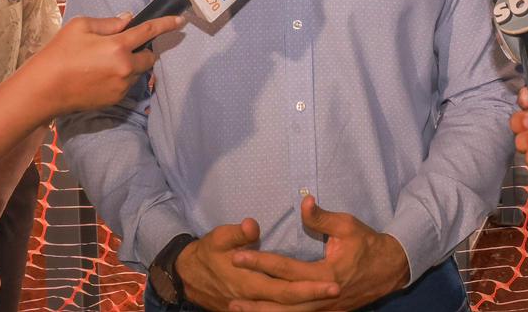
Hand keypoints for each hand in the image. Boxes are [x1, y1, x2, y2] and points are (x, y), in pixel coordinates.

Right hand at [20, 13, 185, 114]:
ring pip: (137, 72)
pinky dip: (120, 77)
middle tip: (120, 47)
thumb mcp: (80, 26)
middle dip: (142, 51)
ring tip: (103, 62)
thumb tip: (128, 19)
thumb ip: (109, 22)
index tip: (180, 21)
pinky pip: (126, 85)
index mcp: (118, 46)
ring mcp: (121, 86)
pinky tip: (98, 75)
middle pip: (148, 57)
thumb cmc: (60, 54)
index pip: (150, 31)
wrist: (45, 89)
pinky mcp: (115, 99)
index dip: (167, 24)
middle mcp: (125, 68)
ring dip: (130, 65)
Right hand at [175, 218, 340, 310]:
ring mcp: (252, 307)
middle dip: (316, 298)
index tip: (333, 281)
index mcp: (248, 282)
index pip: (285, 288)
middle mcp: (254, 299)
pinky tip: (312, 308)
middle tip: (339, 290)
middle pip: (291, 305)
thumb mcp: (218, 238)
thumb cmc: (206, 253)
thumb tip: (252, 226)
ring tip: (332, 301)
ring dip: (308, 307)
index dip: (309, 287)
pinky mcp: (252, 308)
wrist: (189, 276)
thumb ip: (237, 234)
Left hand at [229, 197, 409, 311]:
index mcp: (326, 273)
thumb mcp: (347, 225)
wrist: (390, 270)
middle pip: (283, 301)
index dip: (261, 262)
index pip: (286, 269)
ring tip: (237, 309)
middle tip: (230, 295)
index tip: (237, 256)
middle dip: (255, 299)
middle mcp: (323, 296)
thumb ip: (322, 217)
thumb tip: (303, 201)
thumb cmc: (366, 244)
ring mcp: (325, 310)